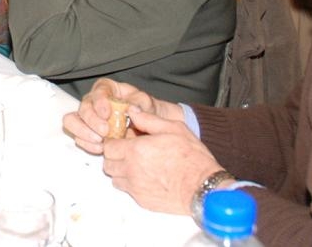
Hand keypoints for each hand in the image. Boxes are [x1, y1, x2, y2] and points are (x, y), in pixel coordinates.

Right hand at [63, 79, 180, 153]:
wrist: (145, 126)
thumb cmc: (142, 110)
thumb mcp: (144, 102)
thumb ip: (138, 102)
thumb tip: (131, 108)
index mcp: (106, 89)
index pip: (98, 92)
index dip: (99, 102)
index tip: (107, 114)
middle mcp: (93, 101)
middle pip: (83, 107)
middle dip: (91, 121)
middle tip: (104, 131)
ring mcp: (87, 118)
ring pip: (72, 121)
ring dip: (84, 133)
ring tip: (99, 142)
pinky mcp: (86, 132)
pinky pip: (78, 136)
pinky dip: (87, 144)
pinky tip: (99, 148)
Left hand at [99, 109, 223, 214]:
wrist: (203, 187)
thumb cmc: (192, 159)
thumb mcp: (173, 128)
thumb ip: (148, 119)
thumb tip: (133, 111)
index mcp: (136, 150)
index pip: (108, 147)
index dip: (114, 141)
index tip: (123, 140)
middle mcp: (131, 170)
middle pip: (108, 163)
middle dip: (115, 156)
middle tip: (129, 152)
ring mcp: (136, 187)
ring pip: (115, 178)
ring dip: (121, 170)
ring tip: (138, 165)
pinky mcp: (142, 200)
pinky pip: (127, 191)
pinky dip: (131, 184)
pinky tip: (146, 177)